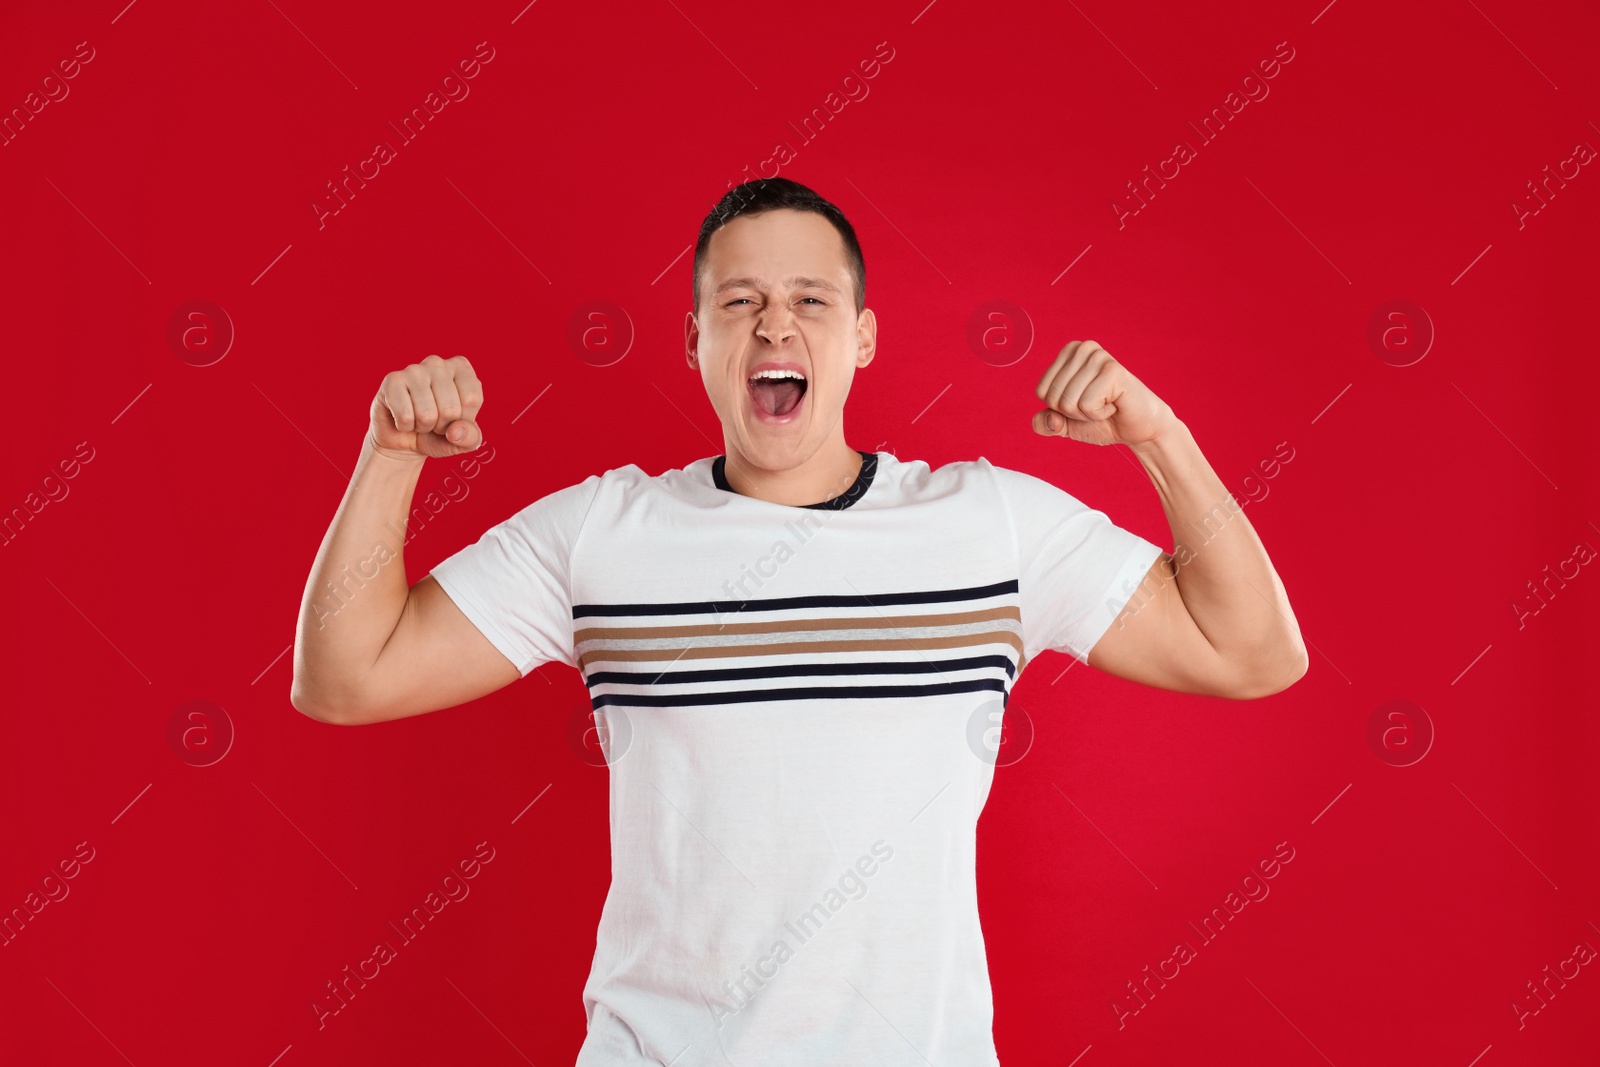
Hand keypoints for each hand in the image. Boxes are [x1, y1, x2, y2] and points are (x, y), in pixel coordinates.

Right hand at [368, 354, 484, 459]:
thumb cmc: (438, 434)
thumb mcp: (464, 440)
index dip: (463, 420)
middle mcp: (438, 363)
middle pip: (450, 409)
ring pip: (427, 414)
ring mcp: (413, 369)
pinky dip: (405, 426)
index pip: (472, 399)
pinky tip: (403, 417)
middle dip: (442, 426)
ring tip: (418, 419)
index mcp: (461, 368)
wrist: (405, 441)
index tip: (453, 418)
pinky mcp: (392, 381)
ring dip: (423, 427)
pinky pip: (405, 416)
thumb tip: (455, 431)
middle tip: (433, 420)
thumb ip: (471, 437)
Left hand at [1031, 340, 1174, 447]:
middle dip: (1074, 412)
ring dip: (1088, 414)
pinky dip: (1099, 414)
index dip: (1060, 409)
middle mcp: (1083, 348)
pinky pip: (1087, 405)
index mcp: (1069, 352)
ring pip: (1069, 402)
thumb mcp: (1065, 424)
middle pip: (1054, 397)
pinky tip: (1115, 405)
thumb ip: (1045, 423)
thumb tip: (1050, 420)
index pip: (1042, 391)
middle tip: (1098, 405)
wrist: (1137, 429)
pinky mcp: (1114, 371)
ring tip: (1107, 404)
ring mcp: (1099, 357)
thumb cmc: (1101, 421)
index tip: (1084, 403)